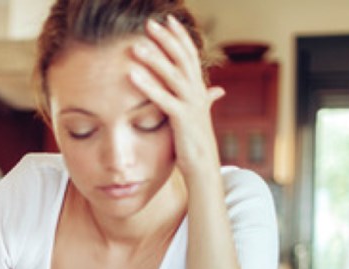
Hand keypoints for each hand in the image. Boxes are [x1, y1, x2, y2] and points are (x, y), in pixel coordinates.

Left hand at [128, 16, 224, 175]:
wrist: (203, 168)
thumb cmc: (196, 143)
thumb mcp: (200, 117)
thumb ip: (205, 100)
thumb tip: (216, 90)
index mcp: (199, 90)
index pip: (190, 55)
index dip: (180, 37)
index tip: (168, 20)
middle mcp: (197, 93)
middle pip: (182, 58)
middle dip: (166, 39)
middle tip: (150, 23)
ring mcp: (191, 105)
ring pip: (173, 75)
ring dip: (154, 58)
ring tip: (137, 45)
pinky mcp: (182, 120)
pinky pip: (163, 98)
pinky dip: (147, 84)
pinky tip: (132, 74)